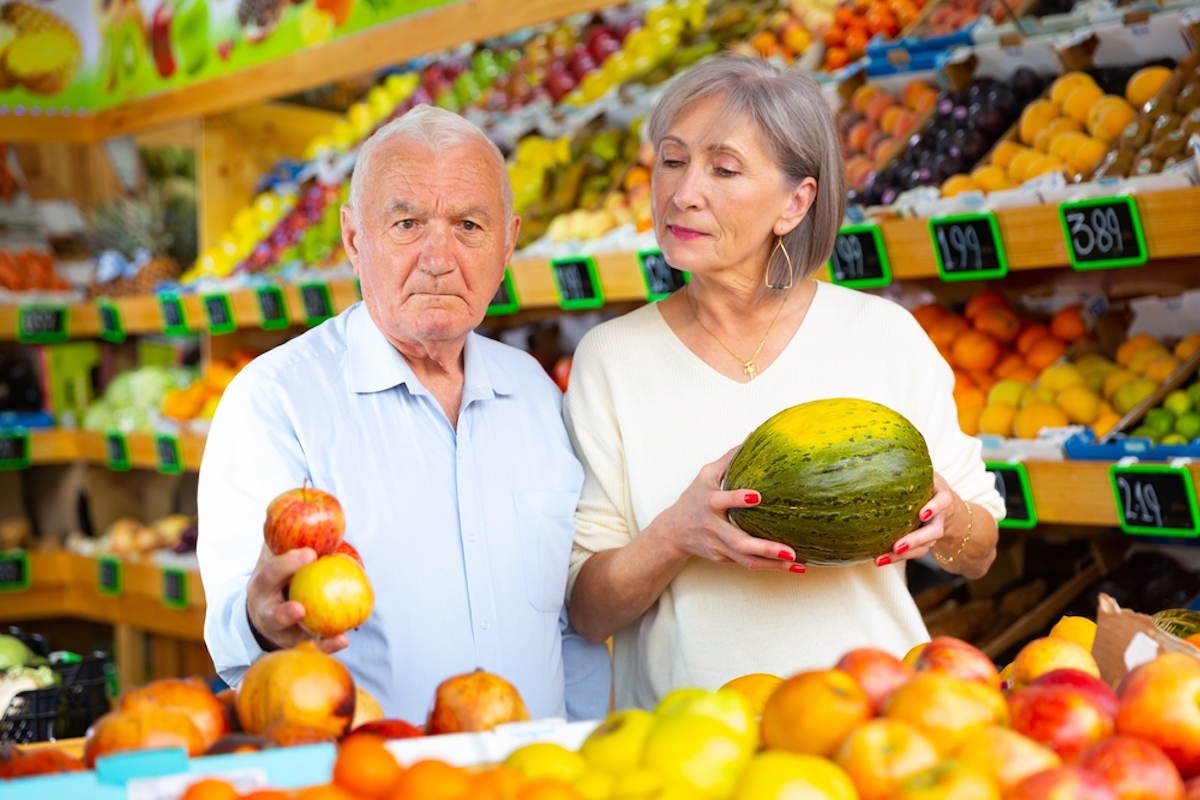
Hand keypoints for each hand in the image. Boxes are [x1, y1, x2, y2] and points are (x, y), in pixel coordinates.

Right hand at [246, 544, 348, 652]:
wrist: (260, 612)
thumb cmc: (273, 577)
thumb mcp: (270, 558)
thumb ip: (276, 539)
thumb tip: (277, 508)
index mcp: (261, 586)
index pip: (271, 574)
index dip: (288, 564)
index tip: (310, 554)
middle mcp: (267, 611)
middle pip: (274, 614)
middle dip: (286, 611)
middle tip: (303, 606)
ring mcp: (281, 630)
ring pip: (294, 636)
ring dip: (313, 635)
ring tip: (335, 633)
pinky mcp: (296, 642)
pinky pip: (313, 645)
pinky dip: (329, 644)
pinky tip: (344, 640)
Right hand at [655, 447, 803, 572]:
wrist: (673, 532)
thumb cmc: (693, 498)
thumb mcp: (706, 475)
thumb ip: (729, 459)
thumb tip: (753, 436)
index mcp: (708, 503)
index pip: (721, 501)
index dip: (737, 499)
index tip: (757, 496)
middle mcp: (713, 528)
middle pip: (738, 542)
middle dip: (765, 547)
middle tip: (790, 551)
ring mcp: (718, 547)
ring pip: (746, 559)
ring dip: (773, 564)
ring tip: (797, 564)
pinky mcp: (723, 559)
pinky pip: (748, 564)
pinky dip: (770, 567)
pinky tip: (792, 568)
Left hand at [879, 472, 958, 565]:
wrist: (957, 516)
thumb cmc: (931, 489)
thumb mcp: (929, 475)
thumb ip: (912, 463)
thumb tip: (881, 438)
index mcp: (941, 496)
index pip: (942, 501)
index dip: (934, 507)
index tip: (921, 514)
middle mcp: (940, 517)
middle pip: (933, 532)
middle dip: (916, 539)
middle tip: (897, 546)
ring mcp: (934, 532)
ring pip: (923, 548)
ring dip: (903, 554)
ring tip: (880, 558)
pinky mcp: (927, 543)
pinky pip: (915, 553)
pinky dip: (896, 557)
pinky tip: (877, 559)